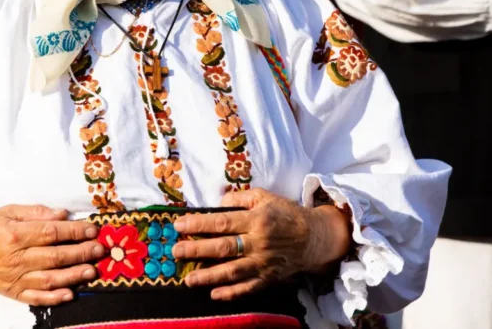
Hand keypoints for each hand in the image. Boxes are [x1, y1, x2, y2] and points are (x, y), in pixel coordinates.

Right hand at [0, 205, 105, 305]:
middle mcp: (15, 258)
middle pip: (54, 256)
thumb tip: (63, 214)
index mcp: (15, 234)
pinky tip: (70, 294)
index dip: (74, 232)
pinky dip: (54, 298)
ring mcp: (14, 278)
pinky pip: (36, 298)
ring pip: (48, 279)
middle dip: (80, 253)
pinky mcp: (13, 292)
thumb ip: (36, 212)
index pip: (50, 233)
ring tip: (92, 271)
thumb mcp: (7, 211)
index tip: (92, 230)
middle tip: (100, 250)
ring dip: (73, 276)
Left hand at [172, 189, 350, 300]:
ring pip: (233, 271)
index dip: (199, 224)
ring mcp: (264, 263)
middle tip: (176, 252)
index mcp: (256, 219)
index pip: (222, 222)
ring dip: (209, 276)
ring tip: (189, 279)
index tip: (179, 225)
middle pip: (223, 248)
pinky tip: (214, 294)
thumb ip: (238, 199)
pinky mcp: (269, 278)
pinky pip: (249, 288)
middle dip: (197, 250)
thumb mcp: (263, 197)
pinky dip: (232, 293)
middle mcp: (258, 242)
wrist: (314, 237)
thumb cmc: (285, 213)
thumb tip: (216, 206)